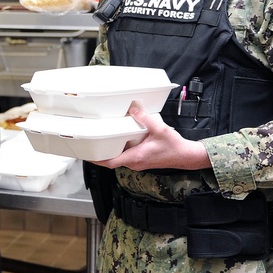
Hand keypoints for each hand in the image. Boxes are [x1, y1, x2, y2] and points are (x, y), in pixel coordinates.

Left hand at [93, 102, 210, 171]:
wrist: (186, 156)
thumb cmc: (174, 147)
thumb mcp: (159, 129)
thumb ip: (145, 119)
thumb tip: (133, 110)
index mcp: (136, 157)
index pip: (110, 162)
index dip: (97, 159)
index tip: (87, 154)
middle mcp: (135, 163)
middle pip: (112, 160)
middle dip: (101, 153)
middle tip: (91, 143)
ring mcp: (138, 163)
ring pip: (119, 158)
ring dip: (111, 151)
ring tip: (102, 140)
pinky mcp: (142, 160)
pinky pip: (126, 156)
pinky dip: (120, 149)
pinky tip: (120, 140)